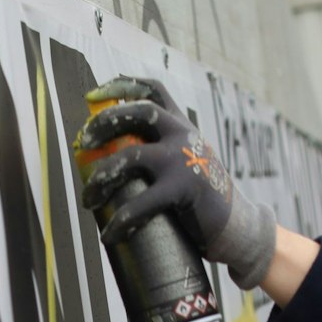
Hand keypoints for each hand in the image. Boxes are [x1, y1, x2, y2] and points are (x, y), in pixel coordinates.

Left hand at [74, 76, 276, 289]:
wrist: (238, 227)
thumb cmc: (200, 199)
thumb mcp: (184, 163)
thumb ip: (159, 151)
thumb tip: (108, 155)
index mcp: (181, 126)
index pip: (153, 89)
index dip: (121, 85)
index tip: (92, 93)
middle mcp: (183, 135)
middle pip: (139, 112)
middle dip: (104, 122)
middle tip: (83, 143)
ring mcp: (183, 161)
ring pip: (130, 155)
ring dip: (101, 177)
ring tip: (87, 200)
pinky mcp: (184, 189)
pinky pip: (141, 202)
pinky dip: (120, 220)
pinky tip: (109, 236)